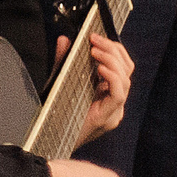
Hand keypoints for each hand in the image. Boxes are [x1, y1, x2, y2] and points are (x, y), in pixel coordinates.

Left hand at [56, 31, 132, 145]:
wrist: (48, 140)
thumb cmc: (56, 112)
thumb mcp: (60, 80)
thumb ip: (64, 61)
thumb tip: (65, 39)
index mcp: (107, 94)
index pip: (123, 67)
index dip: (114, 49)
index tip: (95, 37)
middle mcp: (115, 104)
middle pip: (127, 71)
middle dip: (112, 51)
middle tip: (95, 40)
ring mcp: (113, 112)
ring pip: (125, 81)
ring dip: (111, 61)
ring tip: (95, 51)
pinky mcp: (106, 119)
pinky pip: (118, 96)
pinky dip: (112, 79)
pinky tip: (100, 69)